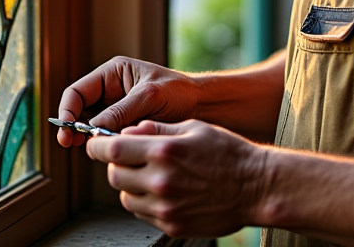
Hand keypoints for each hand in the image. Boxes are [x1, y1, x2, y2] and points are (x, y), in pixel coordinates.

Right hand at [56, 57, 200, 147]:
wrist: (203, 108)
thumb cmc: (179, 92)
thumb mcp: (150, 96)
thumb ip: (121, 110)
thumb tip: (92, 128)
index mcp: (112, 74)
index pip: (77, 91)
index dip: (67, 109)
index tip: (67, 127)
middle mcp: (110, 93)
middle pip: (79, 111)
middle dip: (73, 127)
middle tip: (70, 143)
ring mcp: (116, 112)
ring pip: (90, 128)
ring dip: (89, 138)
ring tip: (93, 148)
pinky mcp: (125, 129)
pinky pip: (107, 138)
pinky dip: (106, 145)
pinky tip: (111, 152)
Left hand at [86, 120, 269, 237]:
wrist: (256, 187)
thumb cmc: (228, 152)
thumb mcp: (193, 127)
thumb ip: (156, 129)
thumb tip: (127, 131)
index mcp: (164, 152)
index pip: (112, 150)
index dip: (97, 145)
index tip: (96, 143)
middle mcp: (160, 182)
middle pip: (114, 175)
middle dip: (116, 164)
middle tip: (131, 158)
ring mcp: (165, 208)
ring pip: (125, 197)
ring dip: (130, 185)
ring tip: (152, 175)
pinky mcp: (172, 226)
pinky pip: (143, 214)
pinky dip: (146, 202)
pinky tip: (165, 190)